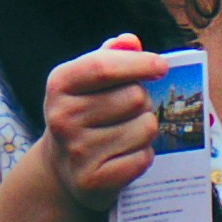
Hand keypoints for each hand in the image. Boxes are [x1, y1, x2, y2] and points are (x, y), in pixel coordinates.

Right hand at [33, 38, 172, 212]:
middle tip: (129, 110)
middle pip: (134, 97)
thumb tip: (130, 41)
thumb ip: (111, 57)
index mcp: (59, 85)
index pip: (104, 66)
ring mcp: (76, 151)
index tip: (161, 67)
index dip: (138, 63)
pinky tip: (125, 155)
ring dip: (145, 129)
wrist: (62, 169)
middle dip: (143, 101)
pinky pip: (143, 158)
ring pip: (145, 128)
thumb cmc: (85, 114)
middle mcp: (62, 117)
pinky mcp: (93, 180)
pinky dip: (143, 155)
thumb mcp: (89, 82)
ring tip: (126, 133)